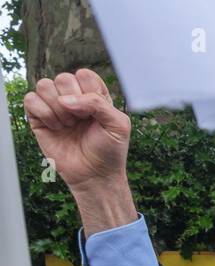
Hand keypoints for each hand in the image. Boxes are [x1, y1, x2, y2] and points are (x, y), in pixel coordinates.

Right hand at [23, 68, 136, 232]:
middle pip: (63, 78)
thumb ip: (99, 103)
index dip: (88, 91)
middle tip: (80, 121)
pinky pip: (30, 99)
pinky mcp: (39, 118)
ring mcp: (55, 107)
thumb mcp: (118, 125)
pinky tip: (55, 127)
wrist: (95, 175)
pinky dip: (43, 112)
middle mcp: (73, 99)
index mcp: (94, 96)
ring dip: (57, 107)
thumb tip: (65, 100)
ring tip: (68, 125)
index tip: (95, 113)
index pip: (84, 75)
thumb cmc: (109, 151)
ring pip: (44, 85)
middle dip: (73, 100)